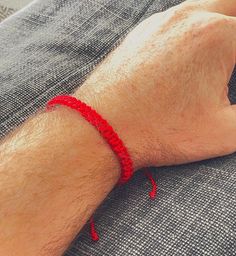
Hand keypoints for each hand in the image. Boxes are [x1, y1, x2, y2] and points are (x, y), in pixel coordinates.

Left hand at [75, 0, 235, 170]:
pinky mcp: (142, 32)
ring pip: (207, 8)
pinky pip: (178, 20)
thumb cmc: (158, 132)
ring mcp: (161, 22)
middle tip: (232, 65)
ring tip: (217, 64)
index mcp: (217, 36)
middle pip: (233, 8)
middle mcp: (190, 18)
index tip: (233, 89)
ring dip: (221, 27)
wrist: (101, 129)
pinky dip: (194, 32)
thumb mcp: (222, 132)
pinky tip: (191, 58)